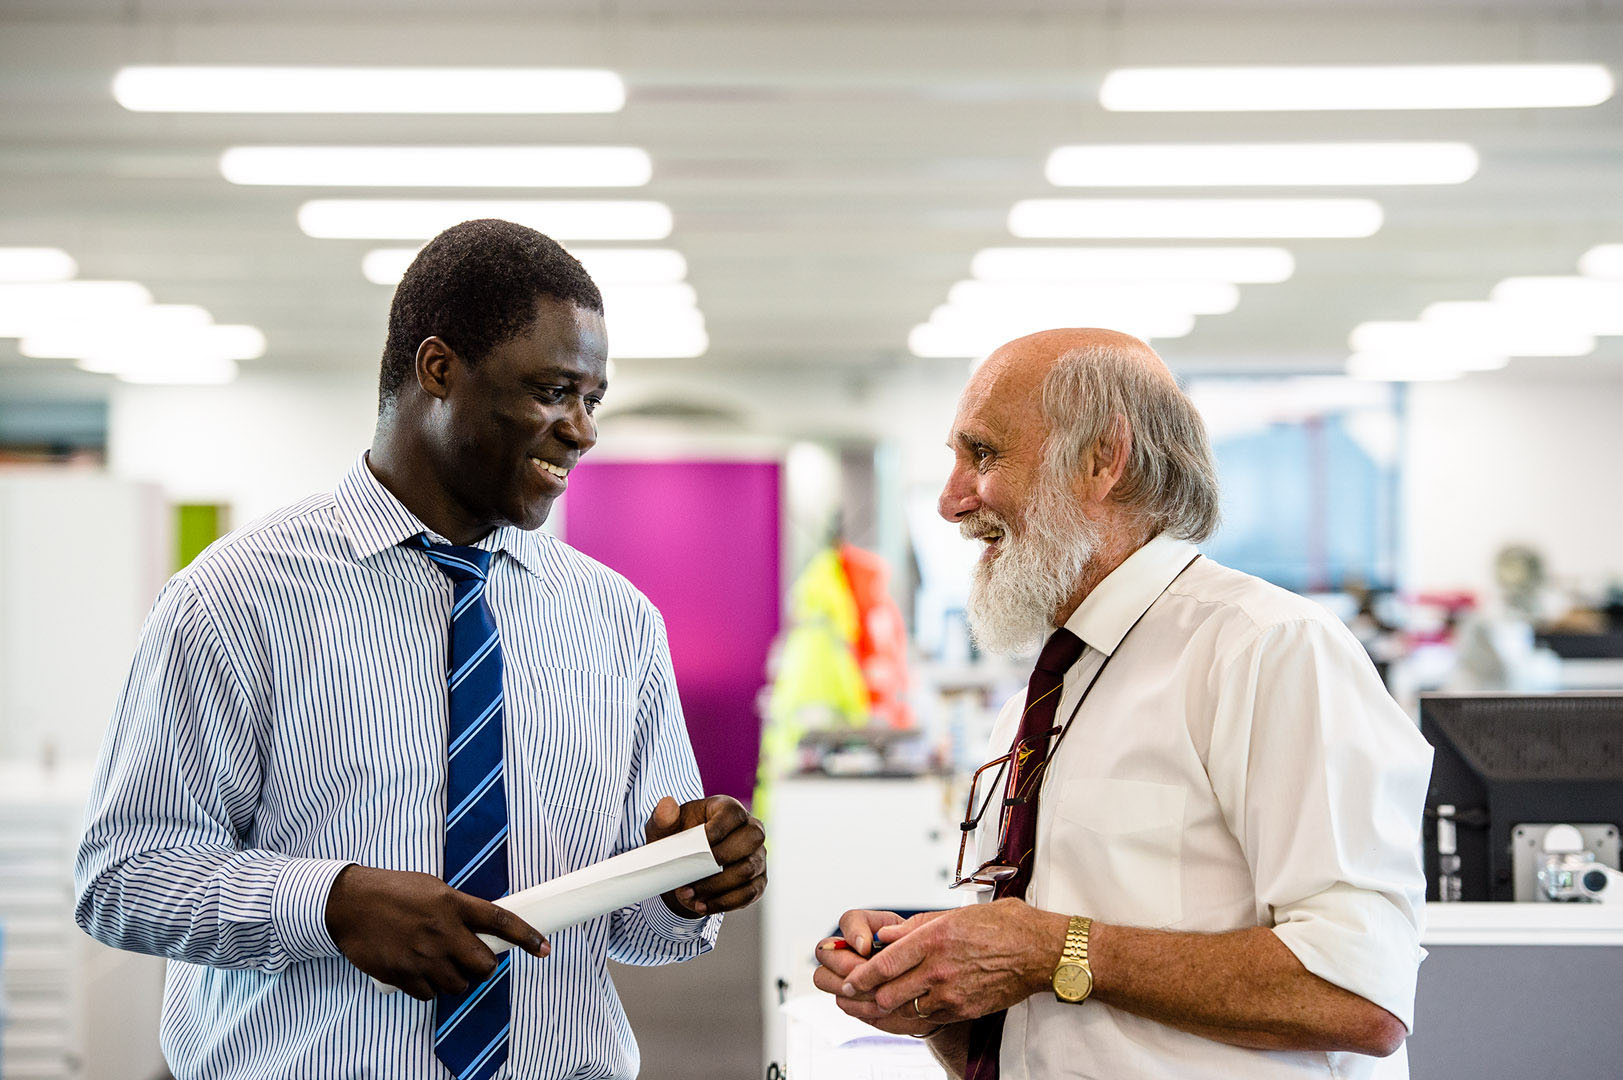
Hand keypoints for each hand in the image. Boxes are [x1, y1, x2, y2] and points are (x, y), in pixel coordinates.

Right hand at [324, 864, 547, 999]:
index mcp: (453, 904)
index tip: (544, 948)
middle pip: (483, 965)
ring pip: (458, 984)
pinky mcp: (403, 974)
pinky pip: (430, 994)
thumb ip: (458, 909)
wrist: (350, 903)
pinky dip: (430, 988)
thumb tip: (481, 928)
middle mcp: (442, 932)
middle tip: (472, 959)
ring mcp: (423, 956)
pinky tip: (421, 971)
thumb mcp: (432, 888)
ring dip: (456, 978)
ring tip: (440, 962)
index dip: (526, 936)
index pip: (500, 921)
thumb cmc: (393, 891)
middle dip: (483, 966)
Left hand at [645, 794, 766, 915]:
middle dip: (721, 858)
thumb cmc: (678, 839)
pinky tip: (702, 906)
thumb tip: (667, 805)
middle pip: (752, 838)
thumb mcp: (666, 828)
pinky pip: (749, 893)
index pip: (733, 814)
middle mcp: (751, 830)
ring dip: (717, 885)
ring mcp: (758, 856)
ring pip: (748, 870)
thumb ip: (663, 817)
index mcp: (729, 809)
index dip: (717, 830)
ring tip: (689, 894)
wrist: (686, 867)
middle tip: (694, 871)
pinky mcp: (758, 881)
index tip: (697, 847)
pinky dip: (725, 902)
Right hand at [811, 909, 944, 1035]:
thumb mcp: (923, 938)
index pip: (848, 921)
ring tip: (878, 993)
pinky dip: (860, 1006)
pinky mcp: (850, 999)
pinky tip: (882, 1007)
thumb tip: (882, 935)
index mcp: (868, 928)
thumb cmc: (927, 960)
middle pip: (824, 951)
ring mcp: (845, 976)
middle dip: (844, 964)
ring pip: (823, 978)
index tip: (867, 947)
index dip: (852, 933)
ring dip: (850, 987)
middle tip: (868, 975)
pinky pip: (842, 1002)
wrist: (933, 991)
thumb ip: (905, 932)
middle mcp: (850, 950)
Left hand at [836, 899, 1063, 1024]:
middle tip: (854, 994)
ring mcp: (952, 994)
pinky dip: (913, 1015)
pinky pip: (928, 1019)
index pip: (885, 963)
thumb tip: (886, 936)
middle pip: (888, 993)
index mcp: (935, 938)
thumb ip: (916, 926)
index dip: (860, 975)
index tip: (848, 980)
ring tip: (873, 1004)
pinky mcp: (964, 1010)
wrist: (1041, 952)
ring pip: (904, 1011)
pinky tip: (906, 1009)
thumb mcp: (956, 914)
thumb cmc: (1005, 926)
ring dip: (886, 1009)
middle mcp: (940, 969)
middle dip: (866, 996)